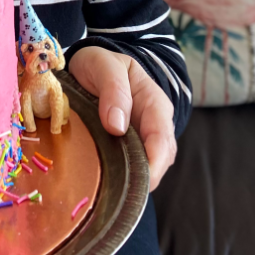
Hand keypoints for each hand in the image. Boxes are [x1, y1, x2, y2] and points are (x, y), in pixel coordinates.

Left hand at [68, 46, 176, 190]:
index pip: (162, 140)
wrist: (93, 64)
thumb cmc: (100, 63)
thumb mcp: (103, 65)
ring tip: (108, 188)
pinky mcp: (129, 146)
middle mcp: (154, 124)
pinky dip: (122, 176)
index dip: (152, 163)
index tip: (135, 180)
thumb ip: (113, 90)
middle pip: (160, 160)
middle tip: (116, 191)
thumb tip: (117, 126)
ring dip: (132, 179)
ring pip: (148, 167)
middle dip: (143, 178)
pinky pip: (132, 166)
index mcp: (154, 103)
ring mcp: (143, 137)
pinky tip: (106, 181)